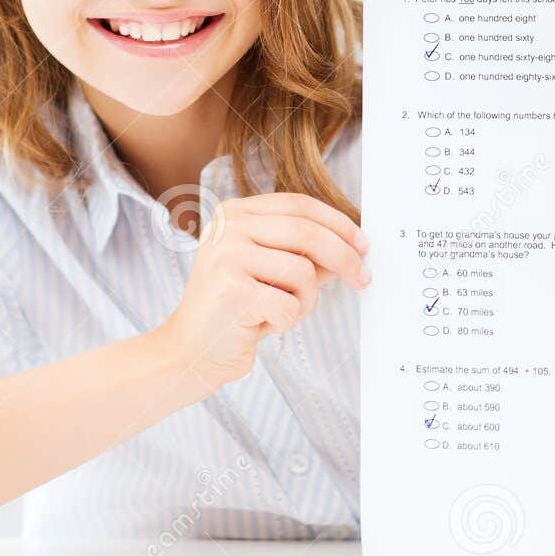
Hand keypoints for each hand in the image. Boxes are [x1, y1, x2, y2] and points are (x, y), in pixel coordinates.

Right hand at [154, 192, 370, 393]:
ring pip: (302, 271)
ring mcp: (225, 255)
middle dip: (344, 257)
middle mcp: (227, 227)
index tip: (362, 244)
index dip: (338, 223)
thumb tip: (353, 246)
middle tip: (362, 278)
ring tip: (281, 312)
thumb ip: (302, 252)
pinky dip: (287, 321)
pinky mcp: (231, 289)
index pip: (299, 204)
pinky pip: (289, 304)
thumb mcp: (270, 269)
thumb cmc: (235, 310)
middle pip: (307, 232)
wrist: (192, 351)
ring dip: (306, 301)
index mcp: (235, 213)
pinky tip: (263, 324)